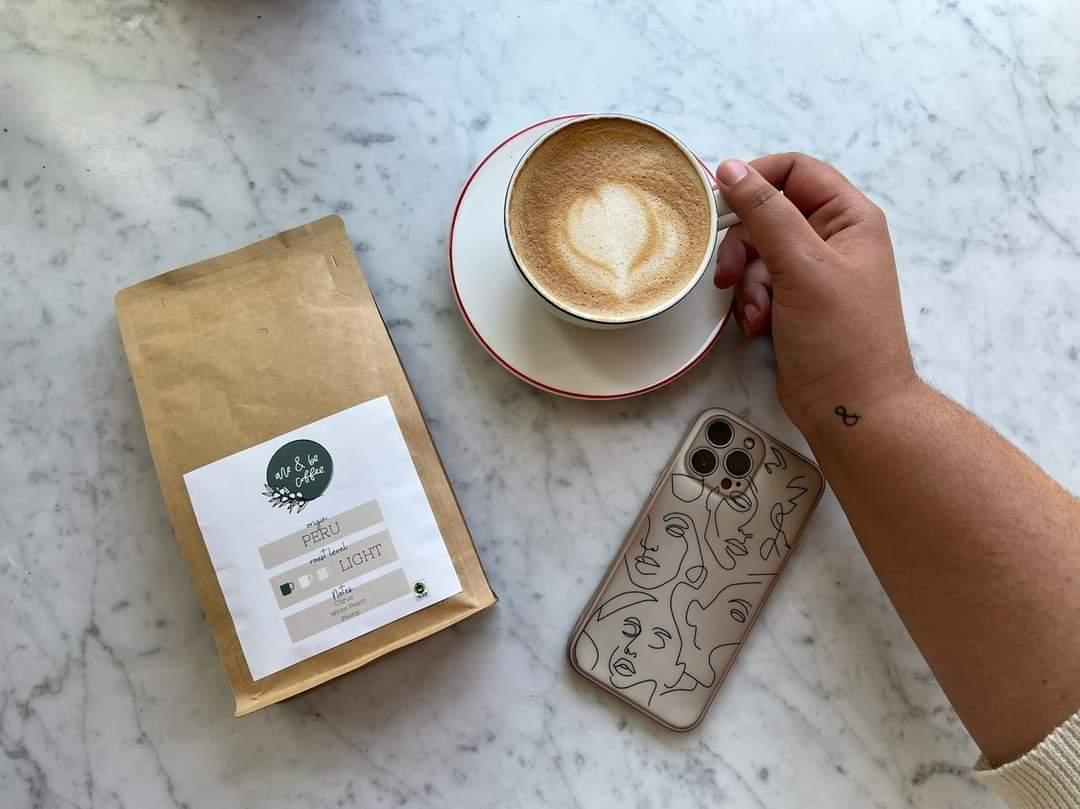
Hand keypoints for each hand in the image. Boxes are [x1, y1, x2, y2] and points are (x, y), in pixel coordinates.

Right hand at [713, 153, 918, 434]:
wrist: (850, 407)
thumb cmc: (842, 339)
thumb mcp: (802, 267)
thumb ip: (765, 213)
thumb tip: (732, 170)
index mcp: (850, 218)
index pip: (796, 171)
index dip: (756, 180)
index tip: (721, 203)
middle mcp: (833, 239)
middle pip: (768, 213)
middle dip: (744, 246)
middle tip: (730, 273)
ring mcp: (813, 272)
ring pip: (757, 252)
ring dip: (746, 281)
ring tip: (756, 312)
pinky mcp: (795, 302)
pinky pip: (758, 283)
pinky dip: (751, 302)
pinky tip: (758, 325)